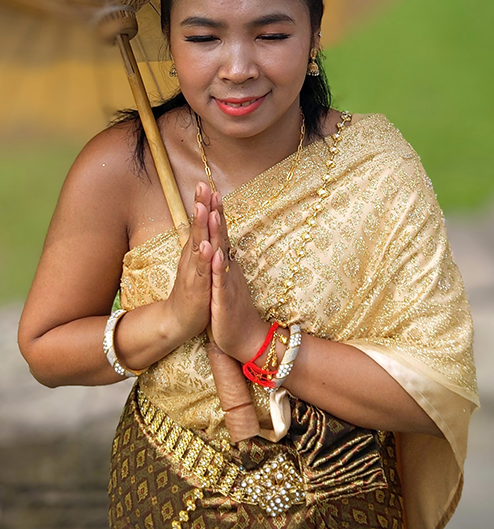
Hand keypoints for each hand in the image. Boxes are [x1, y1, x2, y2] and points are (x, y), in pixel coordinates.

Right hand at [165, 182, 212, 345]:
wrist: (177, 320)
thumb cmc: (192, 291)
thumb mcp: (197, 264)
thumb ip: (200, 246)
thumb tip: (203, 227)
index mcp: (195, 251)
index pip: (201, 223)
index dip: (205, 204)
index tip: (207, 184)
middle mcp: (193, 257)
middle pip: (198, 228)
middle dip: (201, 206)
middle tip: (202, 185)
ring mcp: (194, 271)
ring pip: (199, 245)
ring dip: (201, 227)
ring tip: (204, 208)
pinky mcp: (197, 287)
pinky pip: (202, 271)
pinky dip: (204, 258)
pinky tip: (207, 247)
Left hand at [208, 192, 267, 361]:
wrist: (247, 339)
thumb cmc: (233, 310)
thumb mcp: (226, 281)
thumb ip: (224, 262)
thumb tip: (221, 244)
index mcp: (227, 264)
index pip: (221, 233)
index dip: (215, 212)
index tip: (210, 190)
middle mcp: (230, 268)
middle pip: (222, 235)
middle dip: (215, 212)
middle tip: (210, 188)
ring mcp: (229, 282)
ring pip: (222, 253)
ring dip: (216, 232)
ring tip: (210, 211)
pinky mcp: (225, 299)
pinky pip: (221, 280)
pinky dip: (218, 266)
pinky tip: (216, 252)